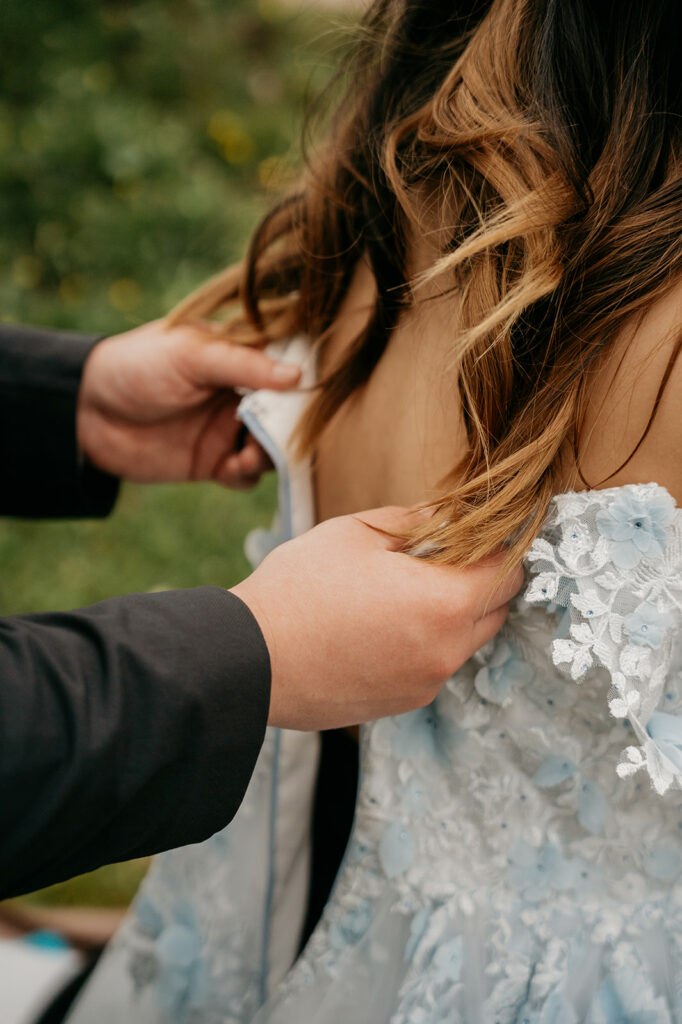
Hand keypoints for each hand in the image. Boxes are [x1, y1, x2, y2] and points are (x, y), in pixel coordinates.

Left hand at [77, 320, 300, 486]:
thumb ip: (243, 364)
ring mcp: (229, 428)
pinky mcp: (213, 462)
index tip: (315, 388)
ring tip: (258, 451)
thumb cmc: (136, 366)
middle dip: (293, 422)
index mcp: (239, 354)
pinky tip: (235, 467)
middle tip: (289, 429)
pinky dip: (248, 473)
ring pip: (272, 445)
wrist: (86, 412)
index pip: (287, 362)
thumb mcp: (190, 355)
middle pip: (287, 410)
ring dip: (273, 451)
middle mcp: (241, 391)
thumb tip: (296, 375)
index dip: (305, 376)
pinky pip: (246, 474)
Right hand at [231, 506, 523, 729]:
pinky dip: (428, 640)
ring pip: (467, 639)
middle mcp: (446, 650)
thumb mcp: (356, 532)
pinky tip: (385, 623)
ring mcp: (426, 683)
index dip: (499, 544)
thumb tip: (448, 516)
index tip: (482, 530)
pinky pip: (436, 664)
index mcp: (444, 603)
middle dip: (480, 578)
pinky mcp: (403, 702)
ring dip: (454, 612)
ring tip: (406, 589)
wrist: (249, 660)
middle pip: (496, 608)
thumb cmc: (300, 588)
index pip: (507, 570)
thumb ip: (416, 521)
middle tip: (444, 554)